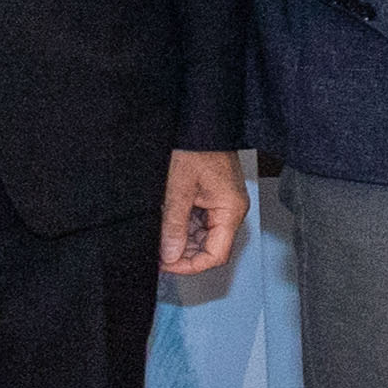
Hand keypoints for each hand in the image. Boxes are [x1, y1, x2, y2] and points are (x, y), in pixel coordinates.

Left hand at [159, 149, 245, 276]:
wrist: (200, 122)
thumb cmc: (195, 146)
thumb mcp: (179, 188)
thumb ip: (174, 225)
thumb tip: (170, 254)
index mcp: (230, 209)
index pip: (216, 254)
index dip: (191, 266)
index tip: (167, 265)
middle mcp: (231, 209)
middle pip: (210, 247)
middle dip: (183, 254)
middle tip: (157, 253)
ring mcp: (222, 203)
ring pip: (202, 236)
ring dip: (180, 240)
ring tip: (158, 238)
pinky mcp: (212, 197)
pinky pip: (199, 221)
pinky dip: (182, 226)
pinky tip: (165, 224)